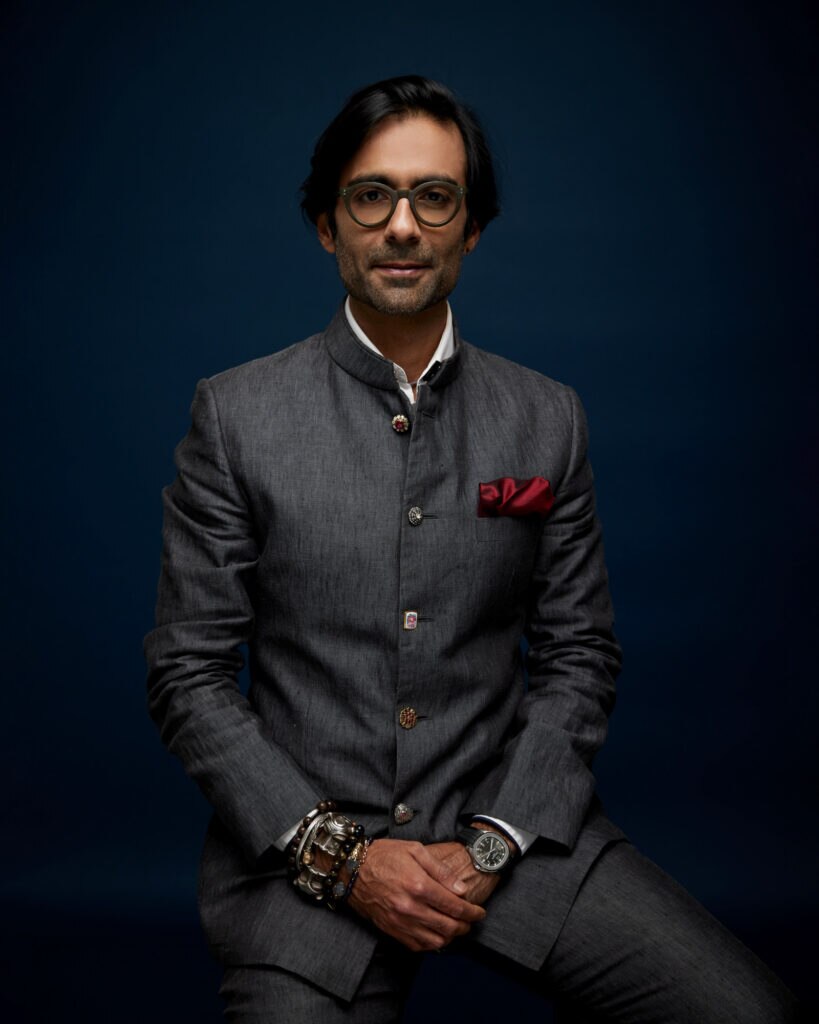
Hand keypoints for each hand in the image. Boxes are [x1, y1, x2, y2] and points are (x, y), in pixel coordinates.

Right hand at [347, 839, 485, 951]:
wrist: (352, 870)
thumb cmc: (384, 855)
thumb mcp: (415, 850)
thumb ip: (440, 870)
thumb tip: (461, 889)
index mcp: (419, 885)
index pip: (455, 906)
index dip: (472, 912)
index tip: (479, 912)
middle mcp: (411, 908)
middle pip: (449, 927)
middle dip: (465, 926)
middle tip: (471, 921)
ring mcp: (400, 922)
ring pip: (436, 941)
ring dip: (451, 937)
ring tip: (456, 928)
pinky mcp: (392, 931)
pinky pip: (418, 946)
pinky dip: (432, 944)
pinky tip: (437, 935)